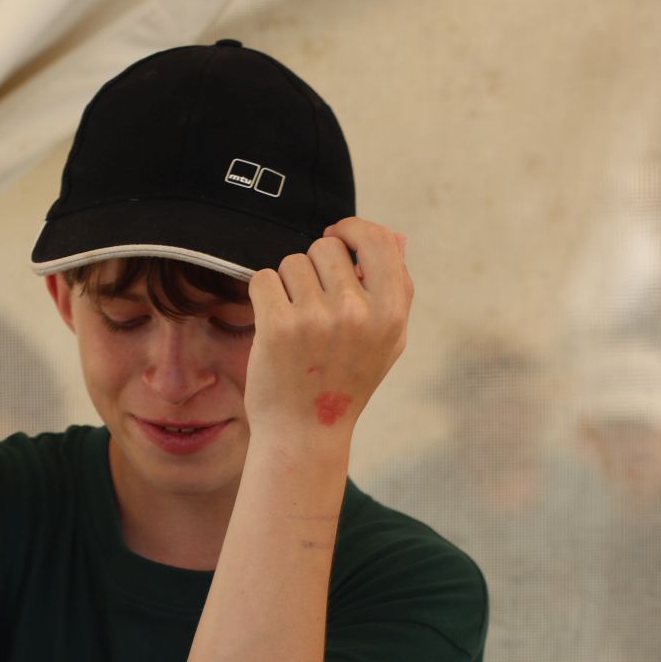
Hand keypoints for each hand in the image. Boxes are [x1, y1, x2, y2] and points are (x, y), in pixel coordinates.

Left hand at [243, 218, 411, 446]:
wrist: (304, 433)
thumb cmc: (345, 382)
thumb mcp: (386, 340)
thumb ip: (395, 288)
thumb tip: (397, 236)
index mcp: (391, 313)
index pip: (378, 240)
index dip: (353, 229)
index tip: (337, 235)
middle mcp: (357, 312)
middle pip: (327, 247)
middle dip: (315, 267)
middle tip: (312, 306)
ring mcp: (317, 318)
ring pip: (292, 262)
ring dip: (287, 285)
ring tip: (295, 324)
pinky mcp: (278, 326)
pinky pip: (263, 278)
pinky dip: (262, 296)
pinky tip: (272, 325)